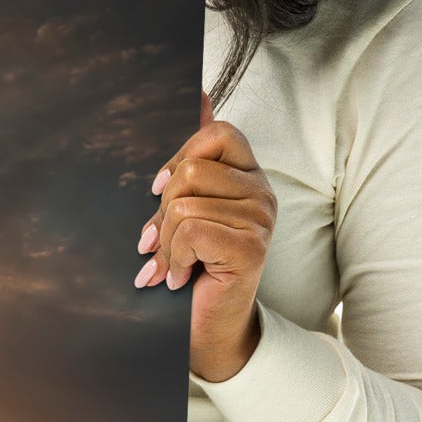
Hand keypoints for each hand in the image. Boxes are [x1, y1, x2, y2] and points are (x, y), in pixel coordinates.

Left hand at [133, 91, 276, 381]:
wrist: (208, 329)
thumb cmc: (194, 267)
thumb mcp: (186, 208)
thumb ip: (193, 157)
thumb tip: (198, 93)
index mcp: (248, 177)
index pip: (218, 132)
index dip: (180, 157)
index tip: (159, 191)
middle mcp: (262, 193)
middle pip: (193, 169)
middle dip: (163, 210)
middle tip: (160, 241)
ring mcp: (261, 220)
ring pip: (186, 203)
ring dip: (166, 241)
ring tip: (171, 264)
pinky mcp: (251, 247)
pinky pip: (191, 230)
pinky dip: (173, 258)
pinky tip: (180, 277)